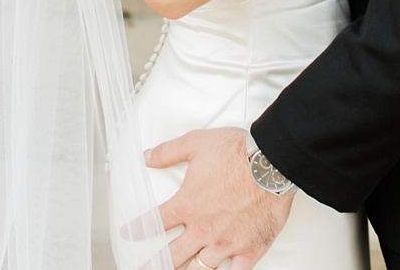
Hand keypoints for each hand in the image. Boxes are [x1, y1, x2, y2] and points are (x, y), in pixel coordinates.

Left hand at [146, 127, 292, 269]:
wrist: (270, 163)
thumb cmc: (237, 153)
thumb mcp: (196, 143)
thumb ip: (168, 152)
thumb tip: (147, 156)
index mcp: (187, 204)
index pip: (156, 221)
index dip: (139, 229)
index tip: (129, 234)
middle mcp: (202, 229)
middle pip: (171, 256)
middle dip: (154, 265)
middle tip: (144, 268)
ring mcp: (225, 243)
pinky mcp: (248, 250)